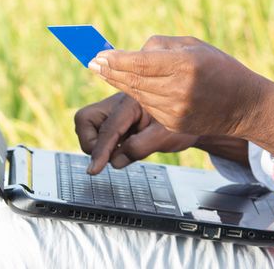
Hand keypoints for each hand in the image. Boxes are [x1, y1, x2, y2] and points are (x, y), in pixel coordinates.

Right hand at [74, 93, 199, 174]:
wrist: (189, 119)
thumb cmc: (180, 125)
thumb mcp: (165, 138)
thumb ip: (139, 148)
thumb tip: (114, 161)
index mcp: (132, 103)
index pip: (108, 129)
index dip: (100, 151)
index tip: (93, 170)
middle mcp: (118, 103)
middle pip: (84, 119)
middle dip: (91, 142)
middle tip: (111, 155)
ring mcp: (113, 111)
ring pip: (86, 126)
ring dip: (97, 143)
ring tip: (122, 150)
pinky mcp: (113, 120)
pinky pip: (96, 132)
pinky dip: (104, 144)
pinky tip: (122, 147)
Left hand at [88, 36, 273, 155]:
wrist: (244, 104)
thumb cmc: (220, 68)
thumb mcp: (194, 46)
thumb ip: (161, 47)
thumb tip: (132, 53)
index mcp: (185, 66)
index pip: (140, 63)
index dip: (116, 60)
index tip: (98, 56)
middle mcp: (178, 90)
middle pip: (133, 81)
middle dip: (109, 71)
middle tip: (92, 62)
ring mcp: (175, 110)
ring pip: (136, 95)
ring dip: (119, 82)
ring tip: (105, 70)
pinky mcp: (173, 124)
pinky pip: (146, 108)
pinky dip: (136, 95)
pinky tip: (129, 85)